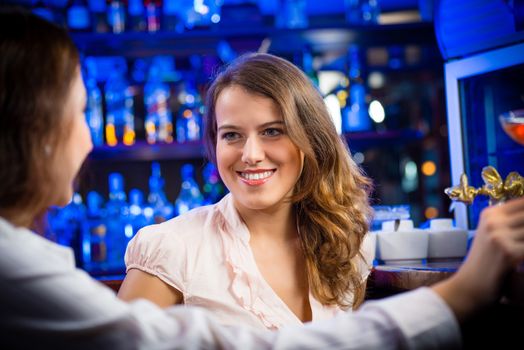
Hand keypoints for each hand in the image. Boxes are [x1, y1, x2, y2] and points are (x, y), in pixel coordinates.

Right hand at [433, 197, 523, 321]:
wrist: (468, 287)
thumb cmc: (484, 264)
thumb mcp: (492, 237)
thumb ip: (510, 224)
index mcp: (490, 214)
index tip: (523, 232)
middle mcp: (494, 221)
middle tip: (522, 242)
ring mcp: (500, 236)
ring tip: (521, 251)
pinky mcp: (509, 253)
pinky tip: (523, 260)